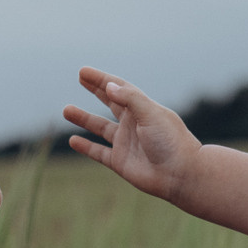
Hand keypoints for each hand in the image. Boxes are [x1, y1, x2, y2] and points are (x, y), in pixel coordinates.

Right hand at [64, 68, 199, 202]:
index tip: (83, 72)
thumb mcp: (151, 114)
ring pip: (100, 127)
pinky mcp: (121, 162)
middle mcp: (134, 124)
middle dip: (95, 90)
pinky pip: (99, 152)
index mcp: (143, 109)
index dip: (101, 79)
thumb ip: (130, 99)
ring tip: (66, 110)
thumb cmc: (171, 141)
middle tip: (79, 78)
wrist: (180, 174)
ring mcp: (126, 143)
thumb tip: (108, 86)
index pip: (119, 88)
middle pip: (110, 102)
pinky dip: (86, 147)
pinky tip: (73, 140)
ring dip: (84, 118)